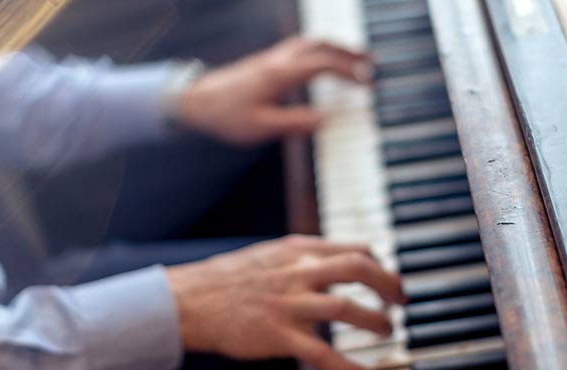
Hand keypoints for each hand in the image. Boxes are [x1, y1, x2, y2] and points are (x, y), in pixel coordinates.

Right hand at [166, 235, 403, 369]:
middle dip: (390, 285)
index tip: (388, 279)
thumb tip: (333, 261)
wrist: (188, 301)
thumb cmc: (225, 280)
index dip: (380, 264)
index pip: (355, 249)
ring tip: (387, 332)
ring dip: (376, 322)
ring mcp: (289, 304)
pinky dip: (350, 368)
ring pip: (347, 309)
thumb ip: (301, 257)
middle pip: (361, 269)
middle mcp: (298, 272)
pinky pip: (323, 354)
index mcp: (297, 251)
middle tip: (400, 302)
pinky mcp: (279, 336)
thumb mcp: (268, 255)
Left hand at [178, 37, 370, 144]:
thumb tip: (324, 120)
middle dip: (349, 53)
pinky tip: (323, 64)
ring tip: (354, 60)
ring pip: (310, 43)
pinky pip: (299, 49)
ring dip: (335, 48)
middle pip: (321, 45)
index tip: (368, 82)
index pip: (323, 65)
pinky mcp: (265, 63)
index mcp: (280, 74)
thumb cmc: (225, 116)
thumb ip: (294, 123)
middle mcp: (278, 60)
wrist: (195, 101)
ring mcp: (271, 59)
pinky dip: (319, 52)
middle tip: (372, 63)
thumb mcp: (260, 128)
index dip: (349, 71)